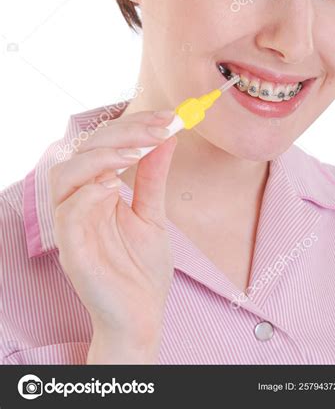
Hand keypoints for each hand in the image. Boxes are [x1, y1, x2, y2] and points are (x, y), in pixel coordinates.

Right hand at [48, 109, 176, 348]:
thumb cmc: (142, 270)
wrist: (143, 316)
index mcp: (97, 191)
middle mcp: (80, 203)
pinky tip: (115, 187)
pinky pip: (66, 213)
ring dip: (102, 157)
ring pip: (65, 175)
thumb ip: (153, 177)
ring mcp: (72, 226)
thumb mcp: (154, 214)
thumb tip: (167, 137)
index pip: (104, 144)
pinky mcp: (71, 250)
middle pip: (85, 151)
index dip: (134, 125)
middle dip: (123, 133)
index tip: (169, 118)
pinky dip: (88, 193)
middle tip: (161, 129)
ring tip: (137, 153)